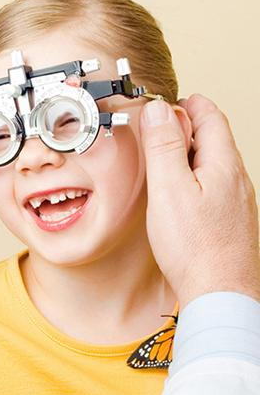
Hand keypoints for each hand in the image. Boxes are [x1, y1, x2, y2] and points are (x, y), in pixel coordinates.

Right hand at [140, 95, 259, 303]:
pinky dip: (194, 178)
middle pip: (214, 139)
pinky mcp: (230, 220)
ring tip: (163, 160)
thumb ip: (163, 147)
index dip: (187, 104)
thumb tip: (158, 110)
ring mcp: (237, 201)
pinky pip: (214, 186)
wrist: (220, 292)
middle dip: (186, 127)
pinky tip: (178, 195)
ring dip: (189, 154)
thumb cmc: (194, 247)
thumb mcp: (169, 189)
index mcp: (224, 164)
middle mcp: (237, 179)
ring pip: (214, 163)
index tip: (165, 103)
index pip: (210, 117)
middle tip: (158, 128)